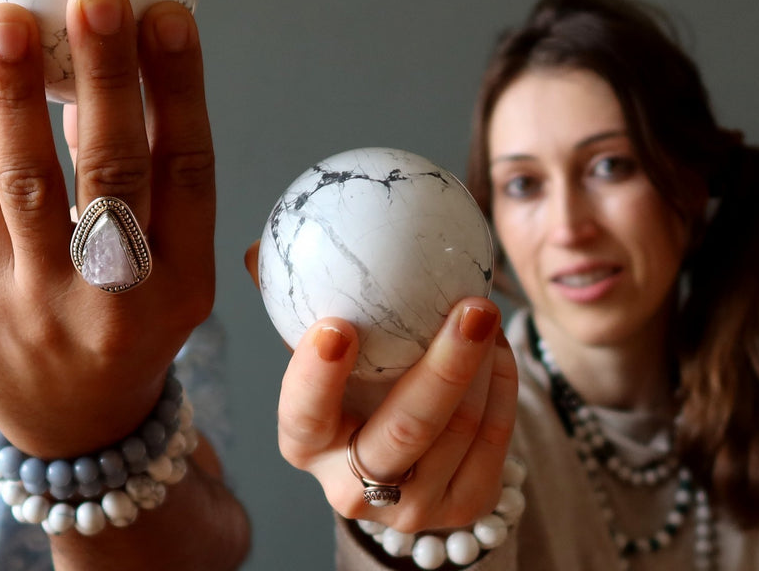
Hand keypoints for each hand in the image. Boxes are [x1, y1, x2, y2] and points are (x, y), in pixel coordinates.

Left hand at [0, 0, 214, 457]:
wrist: (77, 430)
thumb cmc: (132, 329)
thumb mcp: (171, 275)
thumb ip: (155, 189)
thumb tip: (122, 72)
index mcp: (186, 282)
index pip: (188, 172)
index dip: (179, 89)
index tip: (168, 14)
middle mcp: (122, 294)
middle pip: (115, 172)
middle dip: (105, 78)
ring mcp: (46, 301)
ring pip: (32, 184)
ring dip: (19, 96)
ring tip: (8, 22)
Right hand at [246, 241, 517, 534]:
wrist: (397, 462)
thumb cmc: (348, 389)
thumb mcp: (315, 356)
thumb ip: (291, 305)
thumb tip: (255, 250)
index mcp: (305, 444)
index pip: (304, 415)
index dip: (318, 376)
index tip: (337, 327)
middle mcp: (352, 488)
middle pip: (405, 430)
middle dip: (445, 367)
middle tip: (472, 307)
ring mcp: (412, 508)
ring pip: (460, 431)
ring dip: (483, 366)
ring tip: (484, 312)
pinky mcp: (464, 508)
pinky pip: (496, 440)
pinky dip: (503, 386)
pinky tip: (497, 347)